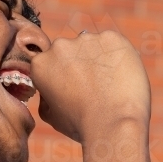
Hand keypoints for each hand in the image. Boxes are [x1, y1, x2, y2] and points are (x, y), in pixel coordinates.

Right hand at [30, 30, 150, 142]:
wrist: (113, 123)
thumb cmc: (81, 124)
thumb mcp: (50, 115)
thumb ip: (44, 97)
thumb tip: (48, 91)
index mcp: (41, 64)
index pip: (51, 63)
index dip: (63, 76)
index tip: (74, 88)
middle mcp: (60, 46)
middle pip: (71, 50)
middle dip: (80, 63)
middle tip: (94, 85)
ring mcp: (86, 38)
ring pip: (93, 46)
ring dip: (99, 59)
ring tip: (110, 83)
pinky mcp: (112, 37)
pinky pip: (115, 44)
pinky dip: (119, 56)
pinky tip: (121, 76)